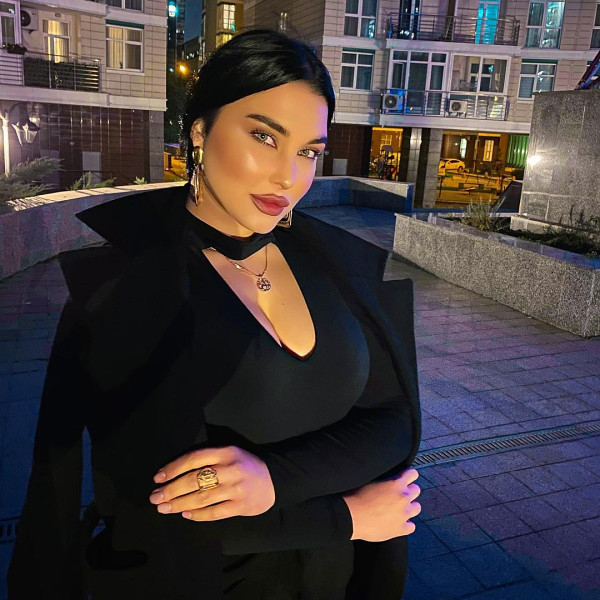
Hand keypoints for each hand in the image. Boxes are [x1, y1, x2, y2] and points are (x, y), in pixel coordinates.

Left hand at [149, 446, 274, 520]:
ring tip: (164, 508)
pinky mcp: (241, 505)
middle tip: (154, 498)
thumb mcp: (229, 453)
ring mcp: (236, 488)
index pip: (193, 458)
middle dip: (171, 490)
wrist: (275, 478)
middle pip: (194, 480)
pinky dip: (198, 515)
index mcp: (225, 452)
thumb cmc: (245, 465)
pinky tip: (185, 514)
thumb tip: (174, 473)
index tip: (158, 478)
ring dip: (179, 504)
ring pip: (201, 498)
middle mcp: (230, 468)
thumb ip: (207, 458)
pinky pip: (214, 512)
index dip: (173, 468)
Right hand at [343, 468, 420, 541]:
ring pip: (417, 508)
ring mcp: (403, 514)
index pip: (412, 474)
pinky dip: (405, 525)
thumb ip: (385, 481)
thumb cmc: (357, 498)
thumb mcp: (372, 481)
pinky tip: (397, 523)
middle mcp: (403, 498)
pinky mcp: (400, 529)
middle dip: (409, 491)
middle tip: (399, 494)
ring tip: (399, 509)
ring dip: (410, 507)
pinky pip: (411, 526)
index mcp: (396, 484)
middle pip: (416, 490)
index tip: (406, 478)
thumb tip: (389, 481)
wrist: (351, 516)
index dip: (409, 475)